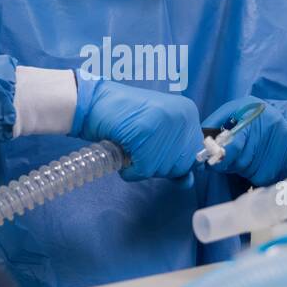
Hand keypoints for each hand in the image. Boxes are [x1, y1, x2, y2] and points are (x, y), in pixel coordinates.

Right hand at [72, 77, 201, 183]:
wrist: (92, 103)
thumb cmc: (123, 119)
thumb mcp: (157, 133)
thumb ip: (175, 155)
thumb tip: (188, 182)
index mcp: (189, 112)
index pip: (194, 155)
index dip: (173, 161)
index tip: (154, 149)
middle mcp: (182, 115)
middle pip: (181, 165)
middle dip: (158, 165)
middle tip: (140, 148)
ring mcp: (165, 122)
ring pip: (163, 169)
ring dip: (142, 167)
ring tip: (131, 146)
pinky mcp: (146, 132)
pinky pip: (144, 170)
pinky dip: (130, 171)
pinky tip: (123, 154)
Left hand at [202, 98, 286, 185]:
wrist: (274, 112)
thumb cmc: (243, 114)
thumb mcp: (227, 113)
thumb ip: (211, 128)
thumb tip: (200, 151)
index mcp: (250, 112)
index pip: (235, 146)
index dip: (222, 159)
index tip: (212, 165)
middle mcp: (270, 123)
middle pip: (242, 162)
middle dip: (230, 165)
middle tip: (227, 160)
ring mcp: (282, 138)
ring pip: (253, 171)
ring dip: (243, 170)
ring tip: (244, 158)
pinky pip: (265, 175)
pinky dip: (256, 175)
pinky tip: (255, 164)